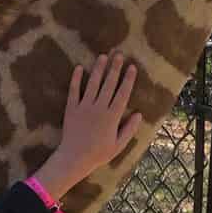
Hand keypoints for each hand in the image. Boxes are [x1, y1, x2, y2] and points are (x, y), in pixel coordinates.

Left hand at [31, 53, 141, 199]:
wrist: (74, 158)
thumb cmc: (98, 154)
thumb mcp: (118, 145)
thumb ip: (129, 129)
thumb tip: (139, 114)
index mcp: (112, 117)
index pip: (123, 94)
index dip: (128, 79)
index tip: (132, 67)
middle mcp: (99, 108)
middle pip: (109, 84)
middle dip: (115, 68)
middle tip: (119, 54)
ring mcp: (84, 107)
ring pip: (93, 84)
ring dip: (98, 69)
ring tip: (103, 56)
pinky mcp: (71, 108)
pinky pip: (74, 90)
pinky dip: (76, 79)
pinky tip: (80, 68)